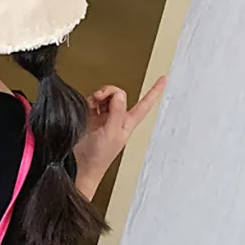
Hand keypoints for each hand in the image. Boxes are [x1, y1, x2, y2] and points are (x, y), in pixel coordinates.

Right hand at [73, 76, 166, 199]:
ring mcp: (103, 118)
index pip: (145, 104)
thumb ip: (116, 112)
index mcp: (127, 123)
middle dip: (111, 91)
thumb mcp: (112, 133)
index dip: (155, 91)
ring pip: (105, 97)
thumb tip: (119, 94)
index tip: (163, 78)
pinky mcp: (89, 119)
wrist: (81, 165)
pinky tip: (88, 106)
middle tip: (103, 95)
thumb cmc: (99, 157)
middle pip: (119, 95)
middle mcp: (116, 119)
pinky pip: (92, 102)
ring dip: (99, 96)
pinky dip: (89, 101)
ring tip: (94, 102)